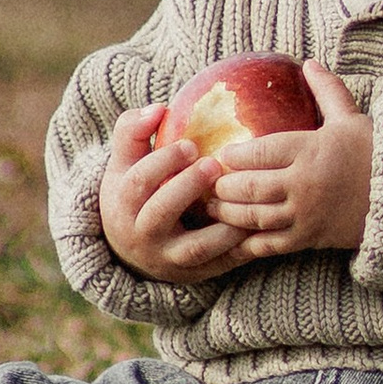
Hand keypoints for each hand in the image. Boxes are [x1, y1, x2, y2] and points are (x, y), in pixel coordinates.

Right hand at [98, 109, 245, 285]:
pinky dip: (240, 249)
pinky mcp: (194, 274)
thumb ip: (133, 130)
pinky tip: (259, 226)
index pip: (138, 181)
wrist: (132, 247)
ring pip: (194, 248)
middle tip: (215, 166)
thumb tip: (158, 109)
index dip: (164, 161)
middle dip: (187, 188)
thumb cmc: (134, 190)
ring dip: (221, 227)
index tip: (191, 144)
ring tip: (244, 201)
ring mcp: (168, 259)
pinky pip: (219, 265)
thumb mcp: (124, 162)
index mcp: (123, 203)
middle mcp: (142, 234)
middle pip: (161, 214)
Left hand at [204, 62, 373, 260]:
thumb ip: (327, 90)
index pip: (259, 151)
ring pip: (255, 217)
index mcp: (311, 149)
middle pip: (250, 186)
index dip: (234, 155)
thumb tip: (308, 63)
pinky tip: (235, 239)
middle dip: (224, 186)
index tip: (222, 154)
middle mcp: (304, 183)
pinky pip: (271, 244)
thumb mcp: (350, 118)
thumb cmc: (374, 154)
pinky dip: (249, 243)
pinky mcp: (310, 239)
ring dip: (229, 214)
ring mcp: (306, 214)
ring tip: (214, 208)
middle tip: (208, 184)